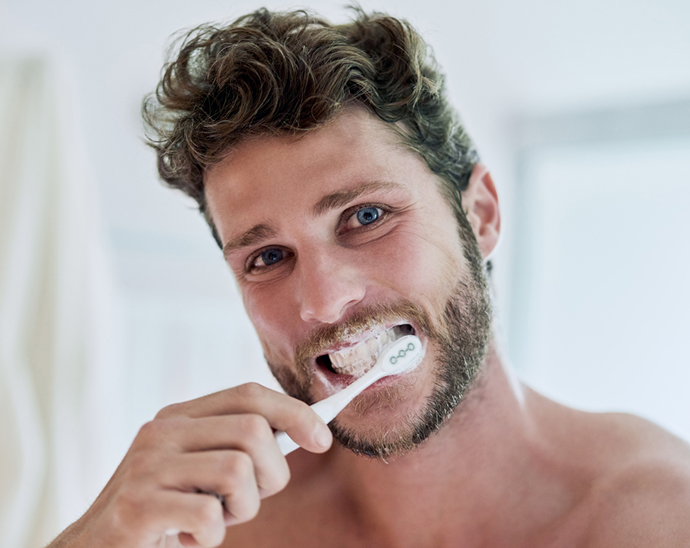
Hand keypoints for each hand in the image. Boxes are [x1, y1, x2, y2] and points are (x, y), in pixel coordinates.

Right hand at [47, 383, 332, 547]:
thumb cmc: (165, 509)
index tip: (323, 440)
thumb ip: (238, 444)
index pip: (249, 394)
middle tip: (245, 501)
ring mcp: (146, 466)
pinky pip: (208, 517)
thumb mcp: (200, 467)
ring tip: (214, 520)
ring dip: (242, 509)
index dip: (294, 412)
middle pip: (253, 431)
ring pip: (238, 471)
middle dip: (271, 474)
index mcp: (180, 416)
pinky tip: (188, 538)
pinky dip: (211, 538)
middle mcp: (162, 431)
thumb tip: (308, 431)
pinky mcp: (137, 506)